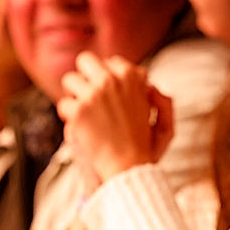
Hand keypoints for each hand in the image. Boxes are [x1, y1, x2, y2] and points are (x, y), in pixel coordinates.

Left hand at [58, 51, 173, 183]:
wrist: (128, 169)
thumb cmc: (146, 149)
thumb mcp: (165, 124)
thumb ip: (163, 102)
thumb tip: (148, 83)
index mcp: (131, 76)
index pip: (110, 61)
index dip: (108, 76)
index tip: (109, 93)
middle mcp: (110, 80)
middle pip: (85, 60)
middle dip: (85, 76)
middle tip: (89, 95)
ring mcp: (92, 95)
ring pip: (69, 80)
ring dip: (74, 95)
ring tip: (83, 111)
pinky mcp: (78, 112)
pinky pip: (64, 105)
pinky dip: (69, 117)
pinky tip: (80, 127)